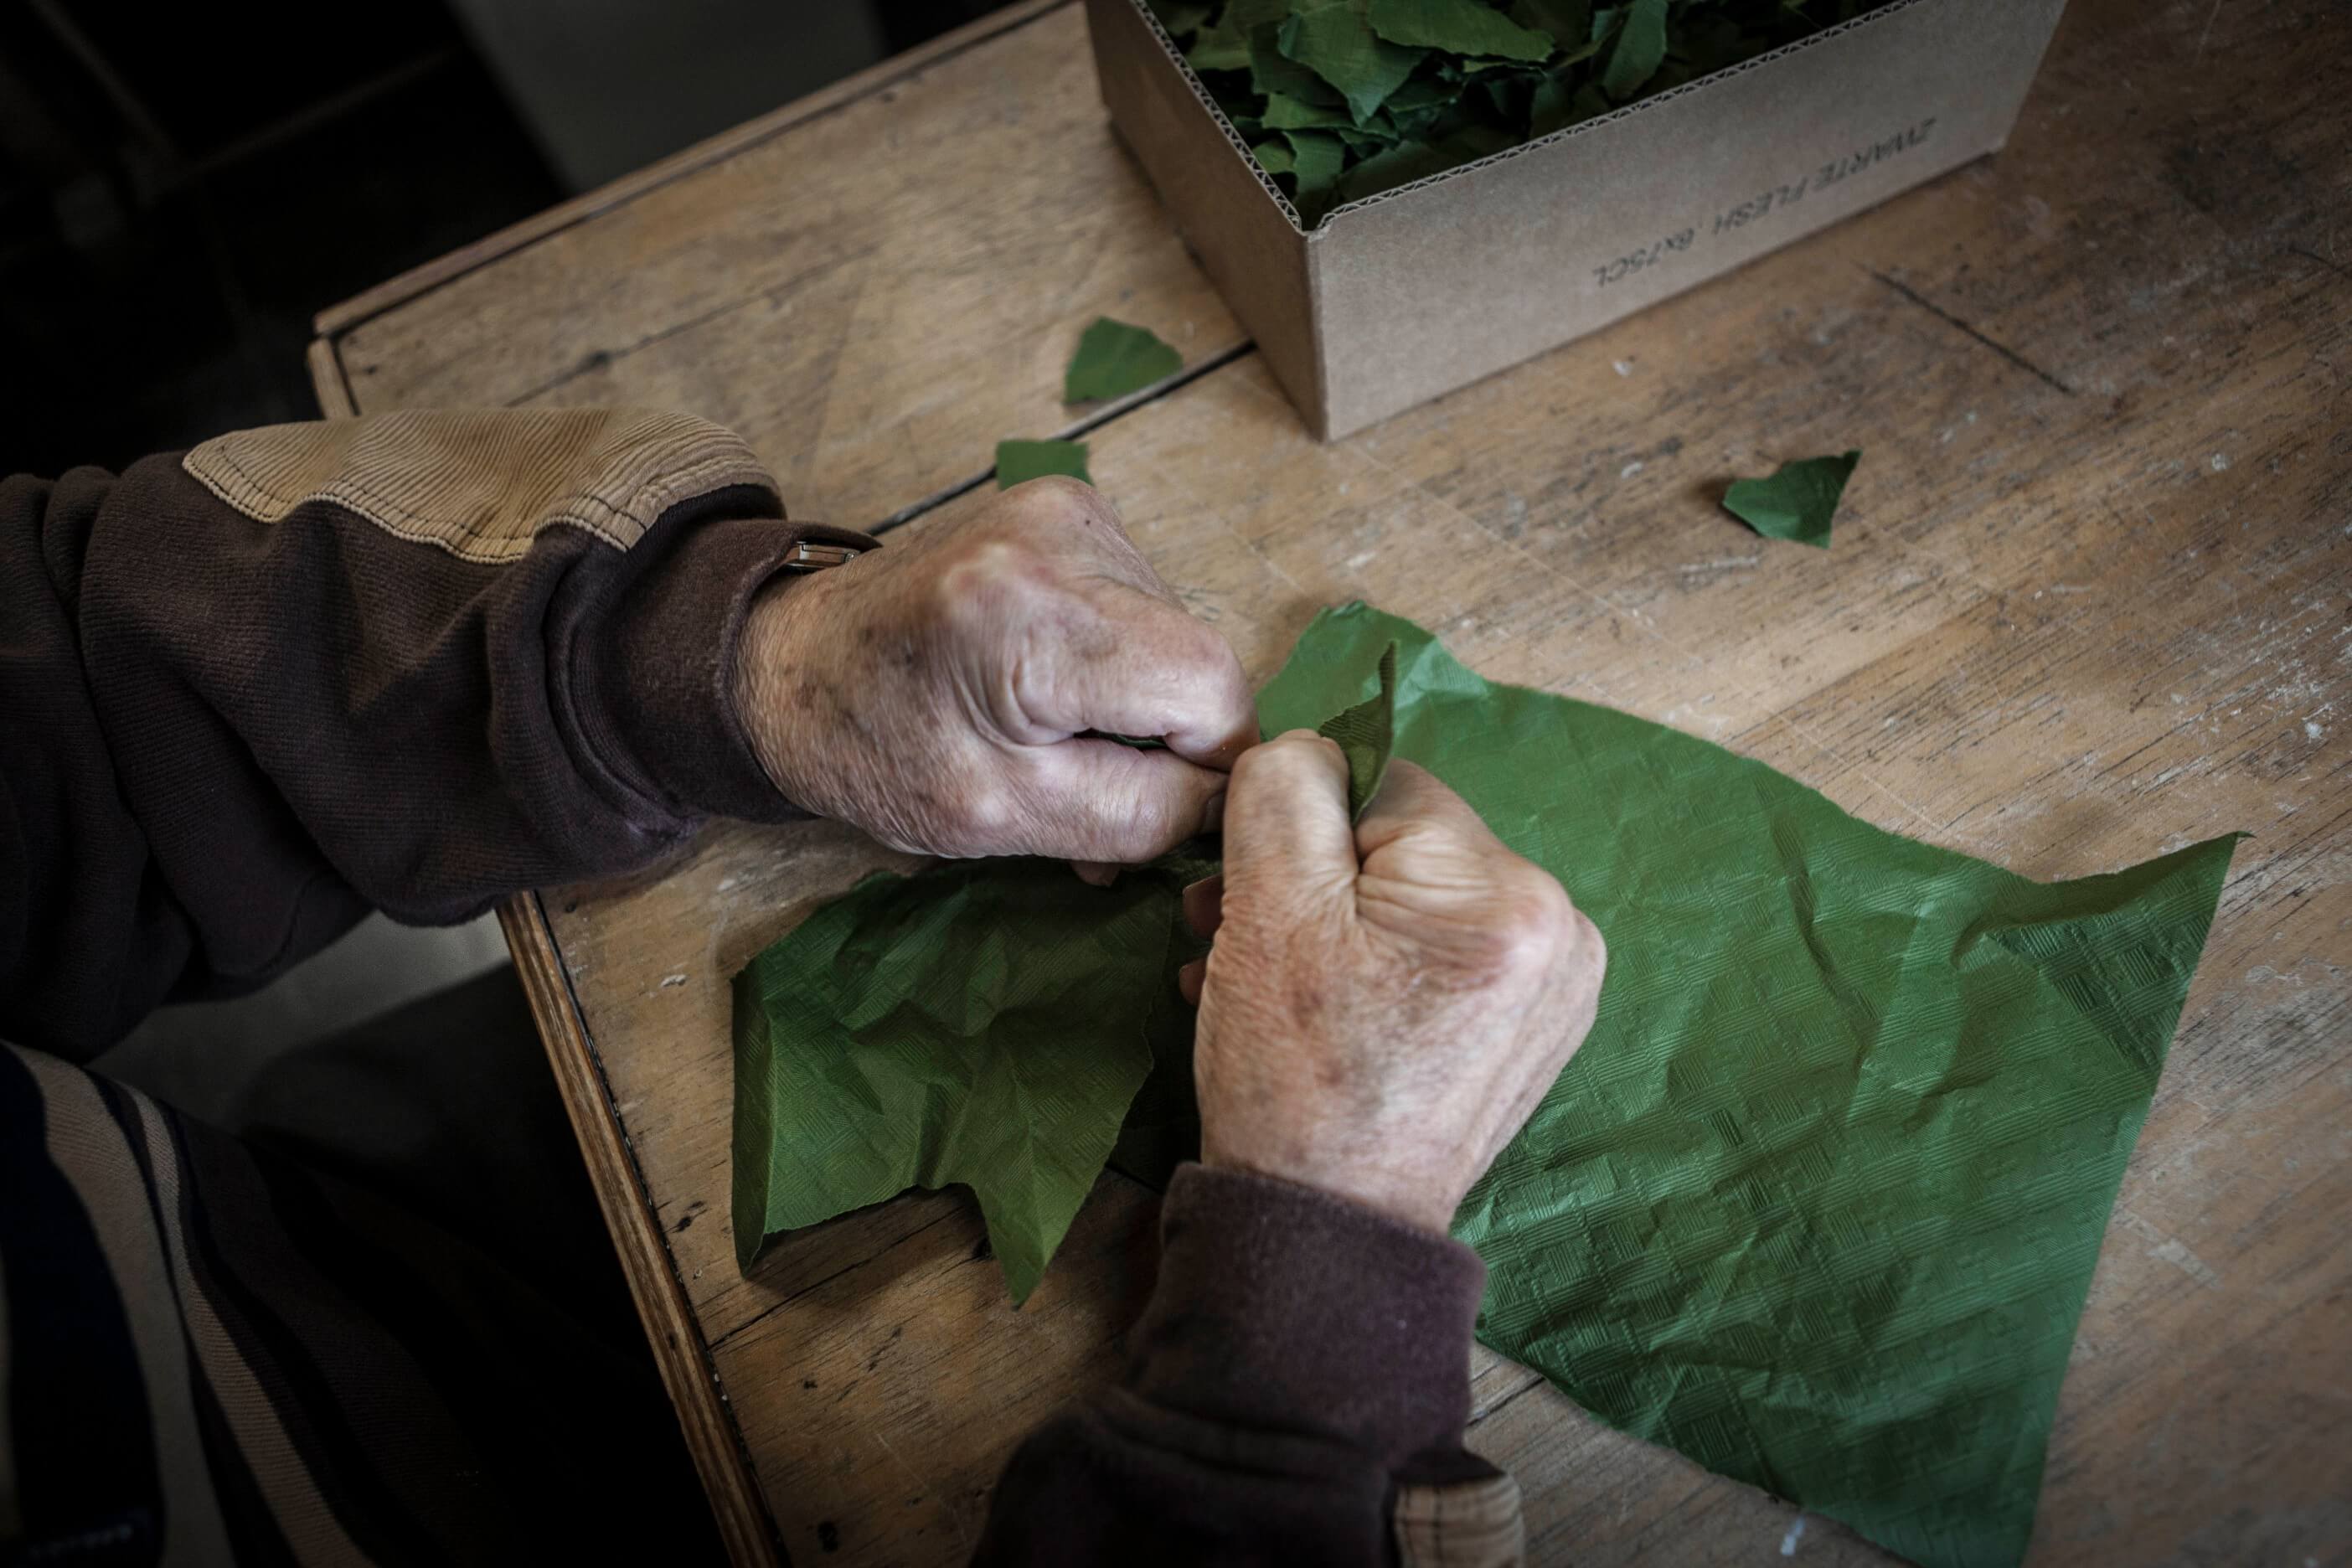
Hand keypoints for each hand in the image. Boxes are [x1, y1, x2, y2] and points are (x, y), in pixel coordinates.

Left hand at [734, 478, 1256, 864]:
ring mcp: (1066, 507)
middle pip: (1197, 656)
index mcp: (1031, 614)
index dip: (1208, 763)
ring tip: (1056, 743)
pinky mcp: (1066, 506)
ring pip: (1176, 632)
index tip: (1157, 811)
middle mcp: (1058, 534)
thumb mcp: (1001, 818)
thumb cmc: (874, 750)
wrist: (787, 664)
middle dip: (1168, 738)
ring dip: (1140, 703)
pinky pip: (1143, 604)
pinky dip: (1117, 663)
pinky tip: (1052, 692)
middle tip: (1092, 793)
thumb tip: (1230, 803)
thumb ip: (1136, 816)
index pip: (1207, 686)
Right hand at [1181, 735, 1605, 1233]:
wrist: (1327, 1233)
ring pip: (1419, 896)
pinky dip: (1382, 965)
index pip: (1384, 783)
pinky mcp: (1537, 1026)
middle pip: (1405, 842)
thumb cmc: (1294, 1080)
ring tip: (1260, 977)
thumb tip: (1312, 745)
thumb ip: (1285, 789)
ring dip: (1336, 921)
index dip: (1302, 830)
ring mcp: (1559, 985)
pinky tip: (1323, 1006)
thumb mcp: (1268, 911)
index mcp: (1508, 895)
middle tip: (1233, 939)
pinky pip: (1447, 952)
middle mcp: (1562, 928)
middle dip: (1314, 879)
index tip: (1252, 898)